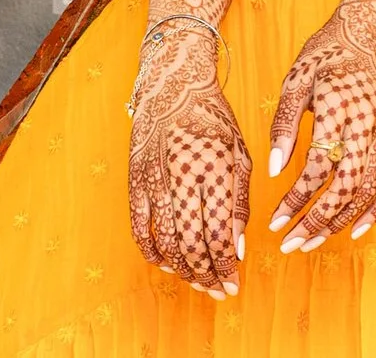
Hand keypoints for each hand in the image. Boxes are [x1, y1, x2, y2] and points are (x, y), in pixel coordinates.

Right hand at [128, 32, 249, 297]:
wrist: (172, 85)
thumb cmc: (213, 119)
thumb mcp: (240, 153)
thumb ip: (239, 203)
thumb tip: (238, 249)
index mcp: (215, 170)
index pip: (220, 234)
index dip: (226, 267)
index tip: (234, 284)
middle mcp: (184, 177)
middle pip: (192, 244)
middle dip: (207, 276)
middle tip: (219, 290)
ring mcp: (155, 180)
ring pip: (167, 242)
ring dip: (184, 270)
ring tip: (199, 282)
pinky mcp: (136, 181)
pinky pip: (140, 228)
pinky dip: (153, 252)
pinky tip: (168, 264)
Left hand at [264, 0, 375, 250]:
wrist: (375, 27)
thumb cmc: (328, 51)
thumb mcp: (296, 78)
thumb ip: (285, 124)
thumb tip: (274, 169)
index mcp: (340, 105)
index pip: (318, 166)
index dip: (296, 199)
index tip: (274, 221)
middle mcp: (370, 122)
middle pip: (347, 186)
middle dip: (317, 221)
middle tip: (291, 244)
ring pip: (371, 190)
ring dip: (341, 221)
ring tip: (313, 241)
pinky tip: (355, 228)